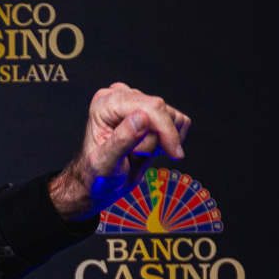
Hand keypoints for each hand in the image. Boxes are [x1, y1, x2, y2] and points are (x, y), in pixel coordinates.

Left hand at [49, 82, 191, 220]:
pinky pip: (180, 121)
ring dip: (162, 142)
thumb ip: (121, 141)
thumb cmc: (98, 175)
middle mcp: (120, 96)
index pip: (149, 106)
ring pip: (173, 117)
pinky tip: (150, 148)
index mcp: (104, 104)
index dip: (165, 130)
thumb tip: (142, 117)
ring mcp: (137, 101)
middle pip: (163, 111)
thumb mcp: (105, 164)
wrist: (102, 182)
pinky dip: (170, 139)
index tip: (174, 153)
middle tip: (139, 156)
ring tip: (139, 153)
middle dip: (158, 139)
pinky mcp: (152, 111)